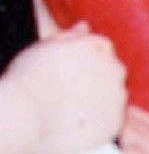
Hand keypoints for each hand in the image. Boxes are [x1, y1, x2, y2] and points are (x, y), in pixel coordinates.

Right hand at [3, 22, 126, 153]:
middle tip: (69, 94)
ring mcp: (117, 97)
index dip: (85, 62)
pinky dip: (100, 124)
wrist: (26, 116)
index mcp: (98, 46)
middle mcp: (114, 68)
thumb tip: (85, 26)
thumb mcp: (47, 46)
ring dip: (101, 102)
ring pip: (115, 97)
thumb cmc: (29, 79)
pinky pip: (112, 122)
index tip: (69, 75)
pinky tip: (77, 126)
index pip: (102, 49)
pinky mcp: (115, 123)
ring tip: (71, 112)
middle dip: (97, 80)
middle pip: (113, 71)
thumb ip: (71, 35)